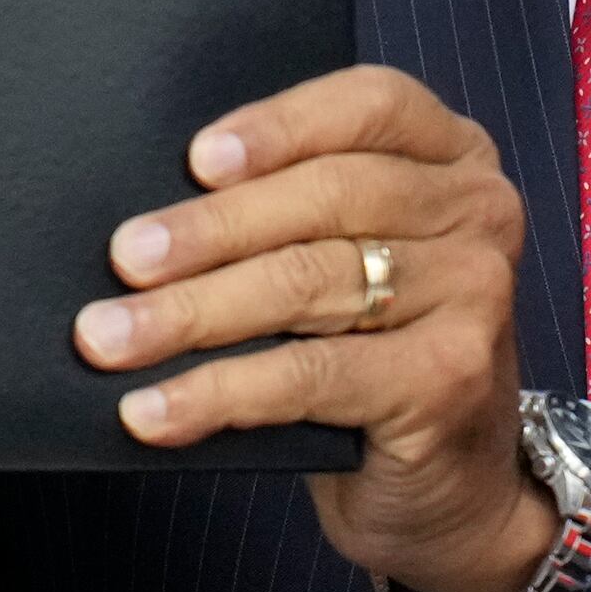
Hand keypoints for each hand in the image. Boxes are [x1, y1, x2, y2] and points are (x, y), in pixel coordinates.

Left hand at [79, 66, 548, 591]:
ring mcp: (475, 292)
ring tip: (111, 338)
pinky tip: (155, 410)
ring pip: (311, 282)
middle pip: (330, 196)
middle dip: (212, 229)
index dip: (281, 125)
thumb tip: (148, 219)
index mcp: (454, 155)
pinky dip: (219, 392)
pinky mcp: (450, 377)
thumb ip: (289, 216)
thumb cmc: (374, 354)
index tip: (195, 159)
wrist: (452, 487)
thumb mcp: (349, 261)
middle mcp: (480, 211)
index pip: (371, 104)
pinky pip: (312, 375)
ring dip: (193, 313)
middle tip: (124, 258)